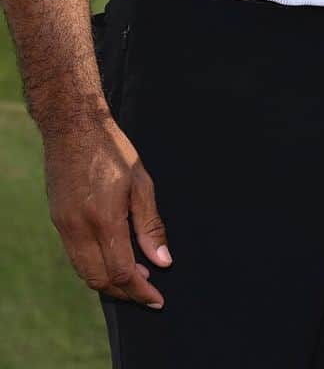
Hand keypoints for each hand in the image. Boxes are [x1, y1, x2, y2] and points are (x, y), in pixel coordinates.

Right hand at [43, 114, 171, 307]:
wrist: (74, 128)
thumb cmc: (113, 150)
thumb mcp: (142, 183)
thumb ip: (151, 225)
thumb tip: (162, 261)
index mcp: (104, 219)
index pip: (122, 272)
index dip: (141, 291)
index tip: (157, 299)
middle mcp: (79, 229)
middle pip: (100, 280)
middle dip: (125, 292)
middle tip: (148, 291)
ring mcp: (64, 227)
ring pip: (85, 272)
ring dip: (108, 283)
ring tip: (134, 278)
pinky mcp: (58, 222)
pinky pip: (75, 257)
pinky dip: (94, 267)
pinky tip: (112, 259)